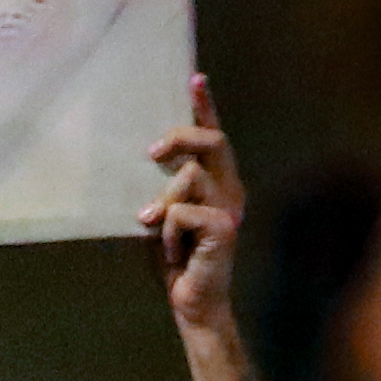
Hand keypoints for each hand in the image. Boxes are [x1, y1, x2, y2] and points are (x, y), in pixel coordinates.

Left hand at [141, 81, 243, 336]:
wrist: (192, 303)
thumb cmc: (175, 258)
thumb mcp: (163, 214)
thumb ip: (164, 187)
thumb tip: (149, 155)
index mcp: (219, 183)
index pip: (214, 135)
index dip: (205, 106)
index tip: (195, 77)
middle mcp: (231, 190)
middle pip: (213, 142)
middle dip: (181, 138)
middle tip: (152, 153)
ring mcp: (230, 209)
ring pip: (190, 178)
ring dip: (163, 204)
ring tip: (156, 229)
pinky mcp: (224, 229)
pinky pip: (181, 212)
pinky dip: (167, 231)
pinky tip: (173, 251)